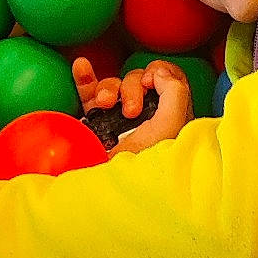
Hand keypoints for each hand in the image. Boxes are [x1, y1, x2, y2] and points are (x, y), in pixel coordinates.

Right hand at [73, 56, 193, 154]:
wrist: (107, 190)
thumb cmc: (142, 164)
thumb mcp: (170, 126)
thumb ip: (175, 92)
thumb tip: (159, 72)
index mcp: (170, 120)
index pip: (170, 80)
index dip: (160, 72)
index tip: (151, 82)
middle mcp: (146, 119)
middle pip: (140, 80)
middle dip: (132, 87)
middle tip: (131, 112)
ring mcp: (118, 121)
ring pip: (115, 86)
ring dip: (109, 89)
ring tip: (104, 106)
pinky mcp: (95, 124)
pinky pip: (89, 93)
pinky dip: (85, 78)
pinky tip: (82, 66)